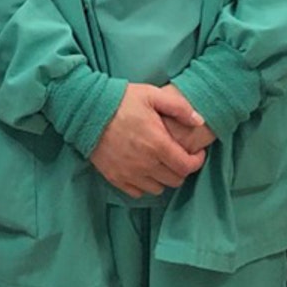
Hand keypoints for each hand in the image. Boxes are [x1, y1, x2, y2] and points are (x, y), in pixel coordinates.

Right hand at [88, 84, 205, 198]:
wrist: (87, 110)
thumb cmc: (122, 100)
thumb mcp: (153, 95)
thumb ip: (180, 108)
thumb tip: (199, 121)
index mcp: (158, 144)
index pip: (187, 166)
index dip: (197, 161)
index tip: (197, 153)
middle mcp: (146, 164)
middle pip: (175, 180)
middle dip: (181, 169)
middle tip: (178, 156)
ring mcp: (129, 173)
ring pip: (157, 189)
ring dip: (163, 178)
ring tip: (160, 163)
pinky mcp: (115, 177)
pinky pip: (137, 192)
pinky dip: (144, 184)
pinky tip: (143, 170)